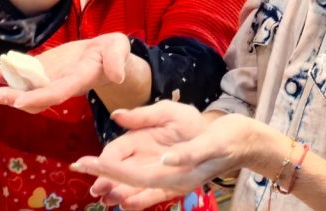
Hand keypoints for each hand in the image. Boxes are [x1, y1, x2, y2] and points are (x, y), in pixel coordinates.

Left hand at [0, 33, 130, 112]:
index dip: (39, 97)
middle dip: (10, 98)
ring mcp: (50, 79)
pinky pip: (23, 77)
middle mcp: (60, 84)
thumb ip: (117, 61)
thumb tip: (117, 74)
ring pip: (24, 90)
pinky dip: (6, 78)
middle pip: (33, 96)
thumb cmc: (114, 52)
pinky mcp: (44, 70)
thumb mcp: (119, 50)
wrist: (106, 54)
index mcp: (78, 80)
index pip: (57, 92)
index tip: (19, 101)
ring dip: (2, 93)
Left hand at [72, 103, 255, 209]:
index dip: (108, 169)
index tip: (86, 161)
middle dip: (104, 176)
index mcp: (177, 175)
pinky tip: (120, 186)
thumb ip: (189, 153)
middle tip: (79, 166)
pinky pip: (148, 186)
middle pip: (129, 181)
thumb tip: (166, 161)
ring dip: (114, 183)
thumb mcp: (212, 141)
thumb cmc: (230, 139)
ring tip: (92, 179)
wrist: (246, 143)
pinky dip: (131, 186)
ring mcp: (174, 181)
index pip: (133, 174)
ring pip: (136, 187)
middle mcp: (172, 182)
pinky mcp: (177, 176)